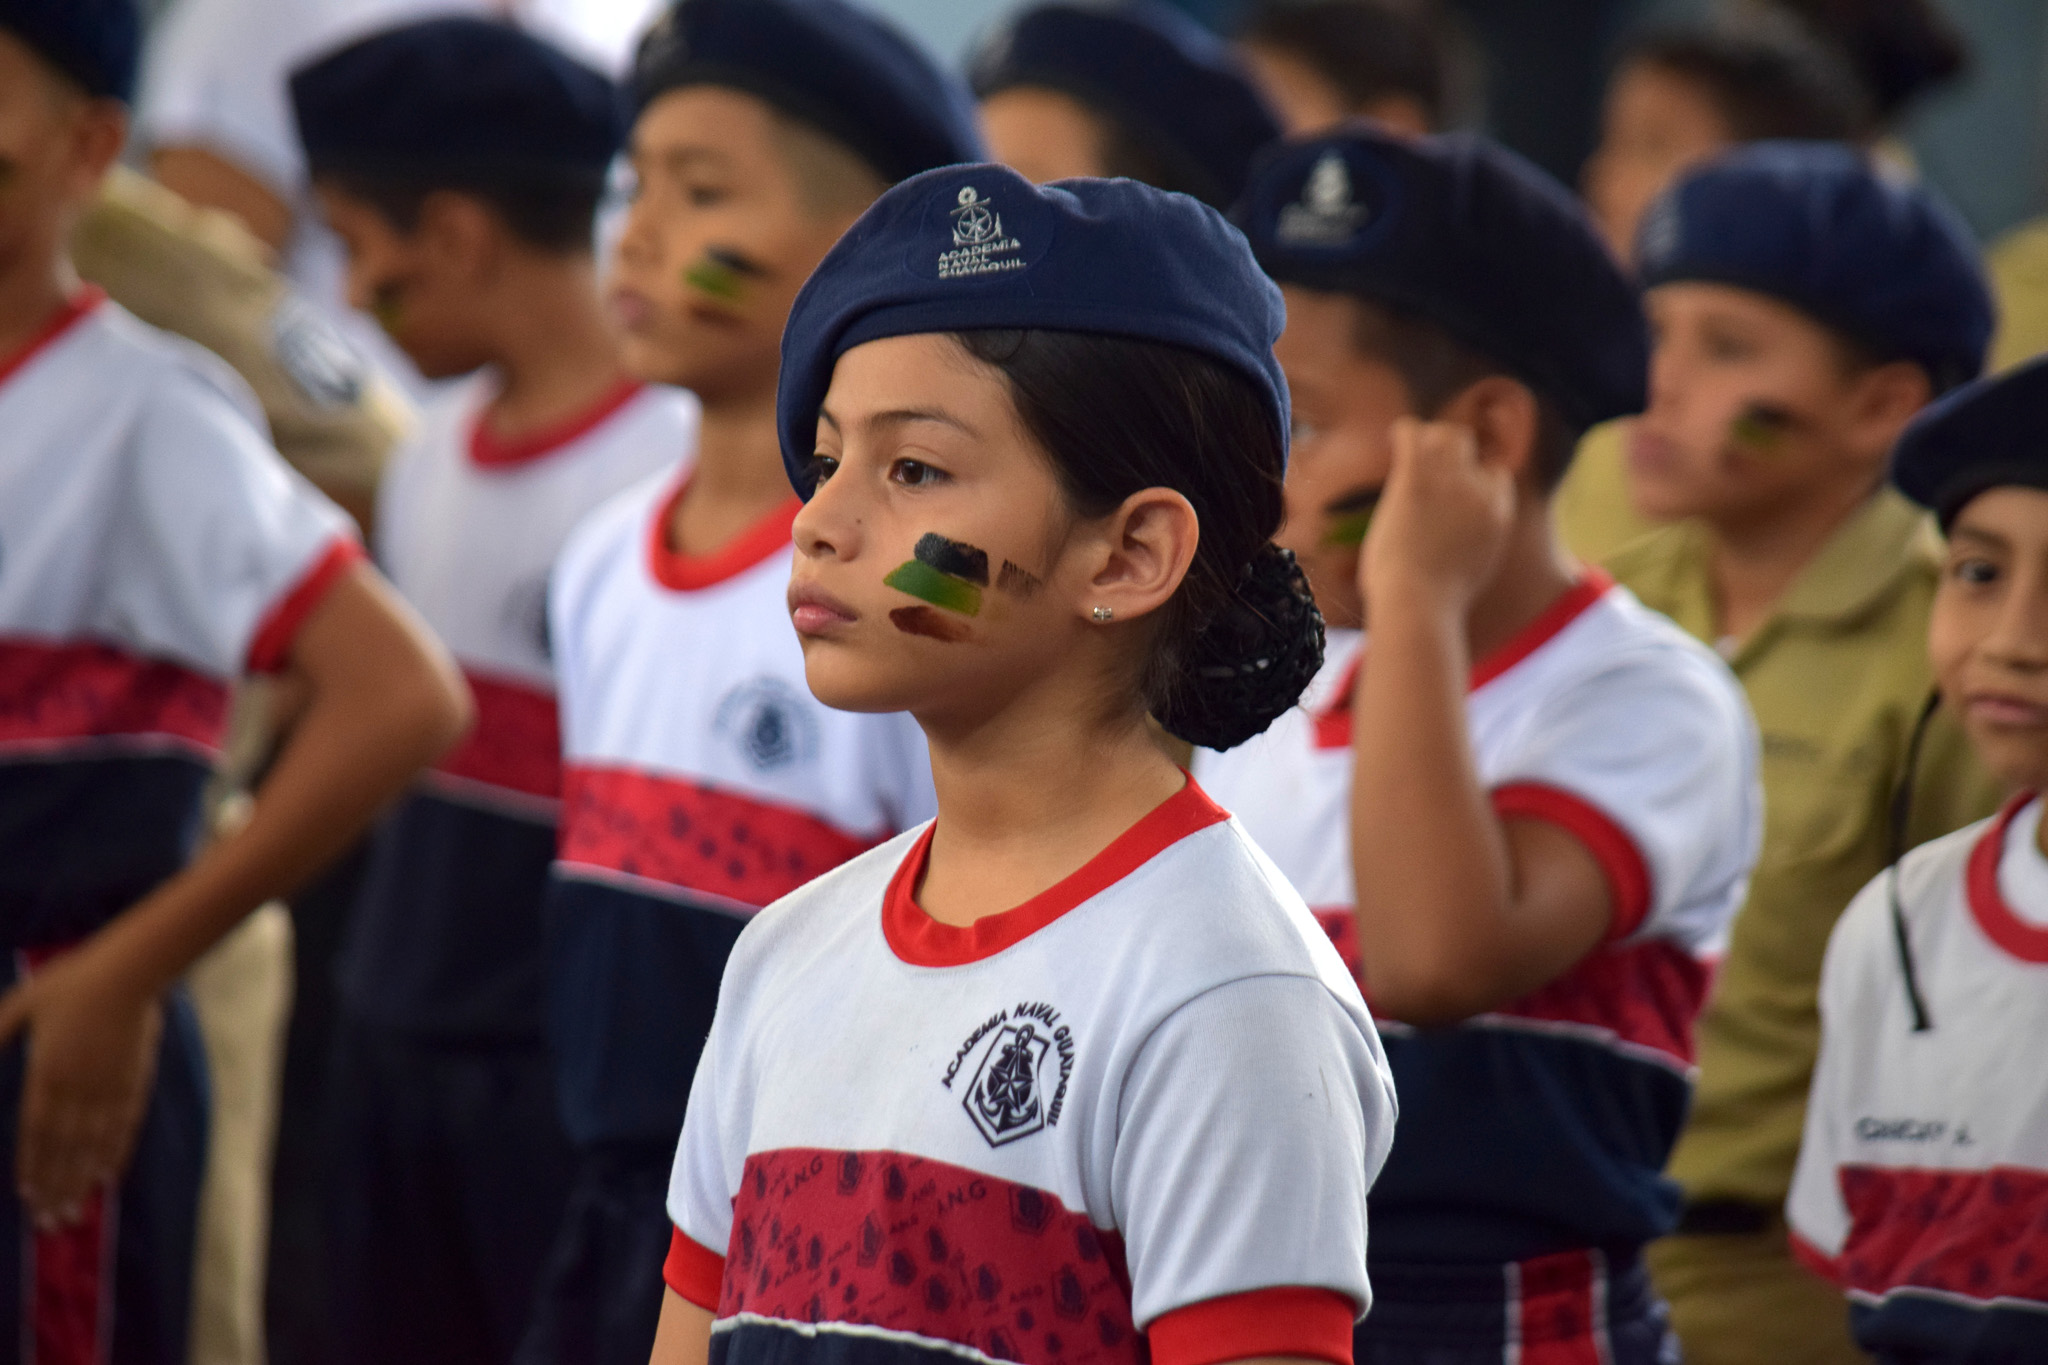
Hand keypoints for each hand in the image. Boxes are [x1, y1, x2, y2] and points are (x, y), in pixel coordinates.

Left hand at [0, 949, 162, 1226]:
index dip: (32, 1165)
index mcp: (48, 1070)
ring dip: (82, 1180)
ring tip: (75, 1210)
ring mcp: (110, 1086)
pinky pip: (124, 1126)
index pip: (36, 1130)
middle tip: (50, 1220)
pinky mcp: (134, 1081)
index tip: (27, 1195)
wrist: (132, 969)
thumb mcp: (23, 1003)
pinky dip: (116, 1154)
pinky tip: (109, 1176)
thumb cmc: (73, 981)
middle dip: (56, 1186)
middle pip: (65, 1147)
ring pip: (94, 1144)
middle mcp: (79, 1086)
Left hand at [1360, 417, 1515, 617]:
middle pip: (1470, 446)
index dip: (1471, 478)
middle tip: (1425, 466)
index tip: (1448, 489)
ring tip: (1407, 453)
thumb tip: (1455, 554)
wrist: (1419, 603)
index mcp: (1498, 513)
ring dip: (1425, 440)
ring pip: (1444, 433)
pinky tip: (1392, 441)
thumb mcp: (1469, 576)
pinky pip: (1411, 432)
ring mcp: (1452, 479)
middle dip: (1449, 452)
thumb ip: (1471, 551)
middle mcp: (1481, 490)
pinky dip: (1400, 433)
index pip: (1494, 474)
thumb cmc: (1435, 604)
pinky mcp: (1418, 476)